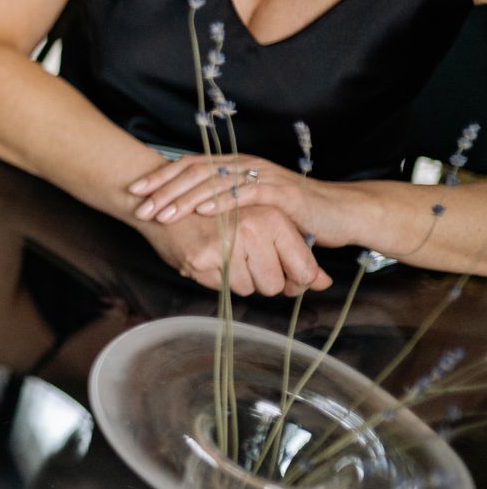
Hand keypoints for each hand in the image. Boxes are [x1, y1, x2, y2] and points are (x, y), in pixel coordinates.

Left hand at [130, 153, 358, 247]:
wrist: (339, 213)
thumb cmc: (291, 213)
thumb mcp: (250, 208)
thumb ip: (223, 204)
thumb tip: (186, 212)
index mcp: (234, 166)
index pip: (190, 166)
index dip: (161, 178)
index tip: (134, 193)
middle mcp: (245, 166)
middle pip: (196, 172)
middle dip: (164, 190)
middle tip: (141, 208)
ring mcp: (263, 176)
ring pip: (216, 182)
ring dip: (185, 198)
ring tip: (162, 213)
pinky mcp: (281, 192)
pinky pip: (246, 194)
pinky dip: (222, 202)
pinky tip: (203, 213)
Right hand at [134, 207, 331, 296]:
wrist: (164, 200)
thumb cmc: (219, 214)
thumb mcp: (263, 223)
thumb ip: (297, 253)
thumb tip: (324, 283)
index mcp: (273, 218)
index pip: (303, 269)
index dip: (296, 280)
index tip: (288, 278)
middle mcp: (253, 230)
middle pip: (275, 285)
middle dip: (263, 280)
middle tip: (248, 262)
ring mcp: (226, 245)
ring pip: (248, 288)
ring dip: (238, 279)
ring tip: (226, 255)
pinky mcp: (201, 259)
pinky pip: (222, 287)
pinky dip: (217, 278)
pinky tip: (209, 257)